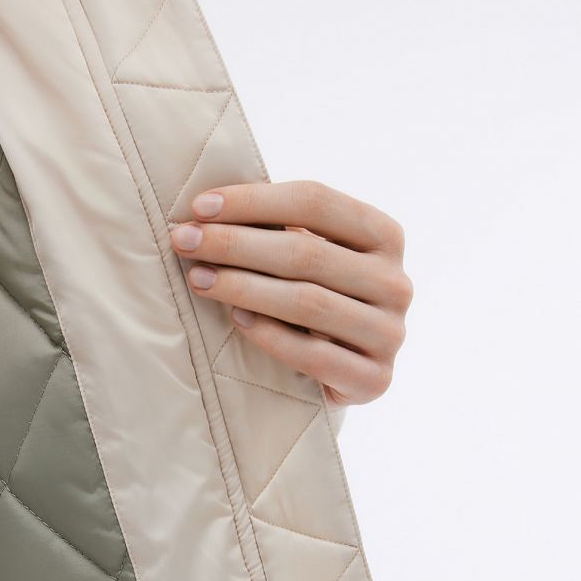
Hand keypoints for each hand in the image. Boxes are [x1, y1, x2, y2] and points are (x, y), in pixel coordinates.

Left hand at [169, 180, 412, 407]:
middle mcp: (396, 282)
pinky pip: (314, 355)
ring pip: (307, 302)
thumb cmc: (316, 301)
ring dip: (243, 288)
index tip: (198, 206)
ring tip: (198, 279)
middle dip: (235, 244)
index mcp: (385, 236)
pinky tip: (234, 321)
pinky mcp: (375, 379)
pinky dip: (269, 335)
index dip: (253, 201)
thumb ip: (281, 230)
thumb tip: (208, 207)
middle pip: (306, 253)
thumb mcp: (310, 258)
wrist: (347, 375)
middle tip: (185, 242)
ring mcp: (390, 333)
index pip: (316, 202)